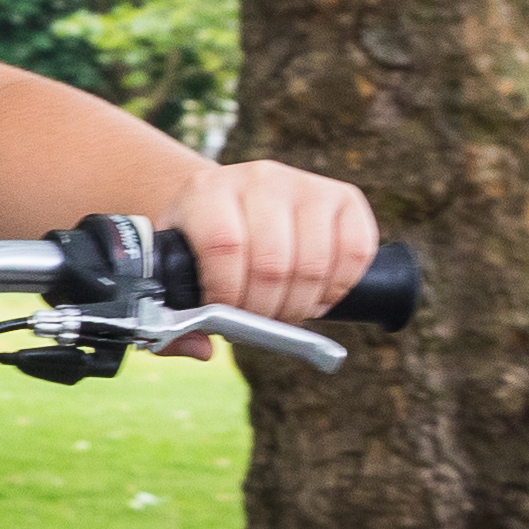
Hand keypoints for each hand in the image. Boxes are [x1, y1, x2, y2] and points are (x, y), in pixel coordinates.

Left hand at [162, 155, 380, 329]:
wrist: (231, 203)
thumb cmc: (200, 245)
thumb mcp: (173, 271)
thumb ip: (172, 319)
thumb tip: (201, 349)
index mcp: (207, 191)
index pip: (224, 245)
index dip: (228, 294)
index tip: (225, 319)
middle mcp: (258, 178)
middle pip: (273, 262)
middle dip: (266, 311)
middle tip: (258, 324)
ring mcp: (304, 183)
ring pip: (315, 263)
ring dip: (301, 304)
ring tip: (284, 312)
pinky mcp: (343, 196)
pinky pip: (356, 251)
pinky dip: (339, 288)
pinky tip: (316, 295)